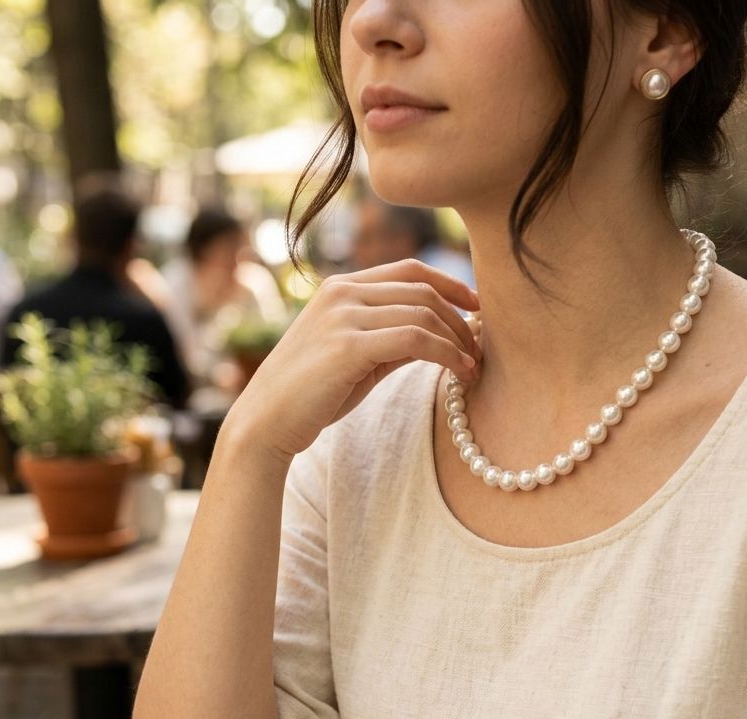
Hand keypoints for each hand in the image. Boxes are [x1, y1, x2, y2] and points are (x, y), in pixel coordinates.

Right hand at [229, 260, 480, 464]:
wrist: (266, 421)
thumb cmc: (311, 395)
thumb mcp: (356, 357)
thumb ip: (392, 339)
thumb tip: (440, 336)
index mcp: (341, 288)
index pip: (409, 270)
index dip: (450, 284)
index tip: (477, 307)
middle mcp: (342, 292)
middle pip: (422, 289)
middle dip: (461, 317)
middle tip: (481, 348)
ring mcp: (343, 316)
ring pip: (423, 313)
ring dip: (458, 340)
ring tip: (474, 367)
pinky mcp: (348, 346)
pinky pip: (414, 339)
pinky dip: (446, 354)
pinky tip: (460, 374)